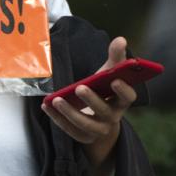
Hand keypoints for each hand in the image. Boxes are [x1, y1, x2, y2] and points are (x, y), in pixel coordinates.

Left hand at [42, 37, 135, 175]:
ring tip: (57, 99)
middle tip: (79, 87)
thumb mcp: (110, 72)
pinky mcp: (83, 137)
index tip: (115, 80)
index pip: (129, 98)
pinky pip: (70, 130)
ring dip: (70, 112)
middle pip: (104, 111)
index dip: (123, 90)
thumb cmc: (104, 88)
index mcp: (122, 101)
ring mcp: (98, 129)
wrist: (99, 115)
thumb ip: (116, 57)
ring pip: (85, 124)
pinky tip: (47, 106)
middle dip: (92, 100)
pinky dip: (57, 118)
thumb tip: (121, 39)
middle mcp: (113, 118)